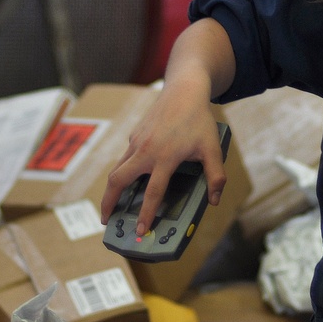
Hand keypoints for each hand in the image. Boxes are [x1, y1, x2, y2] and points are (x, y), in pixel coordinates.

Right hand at [100, 85, 225, 234]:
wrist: (184, 90)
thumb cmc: (199, 120)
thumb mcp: (213, 148)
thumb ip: (215, 176)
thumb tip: (214, 200)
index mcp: (165, 158)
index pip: (152, 193)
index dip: (146, 214)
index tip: (140, 231)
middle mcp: (146, 151)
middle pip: (118, 181)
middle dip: (109, 203)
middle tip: (107, 220)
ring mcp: (137, 143)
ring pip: (116, 170)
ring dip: (110, 189)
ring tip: (109, 205)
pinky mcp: (134, 136)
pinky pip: (124, 158)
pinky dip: (121, 172)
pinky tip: (128, 179)